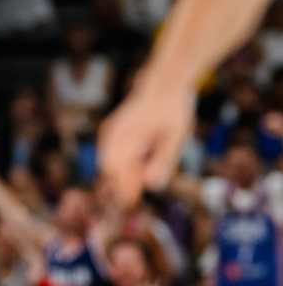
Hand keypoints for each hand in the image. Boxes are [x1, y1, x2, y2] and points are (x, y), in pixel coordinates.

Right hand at [99, 82, 195, 206]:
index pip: (118, 171)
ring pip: (109, 162)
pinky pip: (112, 154)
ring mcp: (110, 132)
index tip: (132, 203)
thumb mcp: (176, 136)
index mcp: (125, 136)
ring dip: (120, 175)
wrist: (166, 81)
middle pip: (110, 168)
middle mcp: (112, 134)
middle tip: (132, 200)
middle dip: (120, 183)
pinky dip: (121, 164)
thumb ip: (164, 160)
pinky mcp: (113, 131)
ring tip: (133, 187)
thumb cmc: (174, 108)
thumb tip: (152, 186)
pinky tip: (135, 168)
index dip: (124, 188)